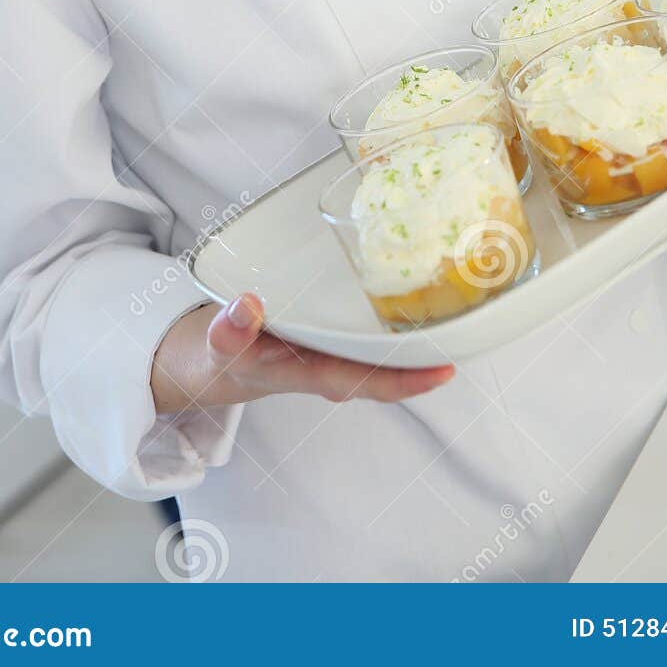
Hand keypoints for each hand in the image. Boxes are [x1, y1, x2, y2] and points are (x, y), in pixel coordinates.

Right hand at [152, 292, 454, 414]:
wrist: (197, 363)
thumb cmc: (213, 359)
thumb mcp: (216, 348)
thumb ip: (229, 331)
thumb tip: (247, 306)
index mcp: (307, 372)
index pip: (367, 382)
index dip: (408, 380)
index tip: (446, 370)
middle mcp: (324, 362)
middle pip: (384, 364)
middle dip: (423, 352)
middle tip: (469, 324)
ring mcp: (324, 348)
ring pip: (375, 345)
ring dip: (409, 331)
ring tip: (452, 302)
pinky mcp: (319, 328)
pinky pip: (359, 324)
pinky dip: (382, 309)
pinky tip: (403, 284)